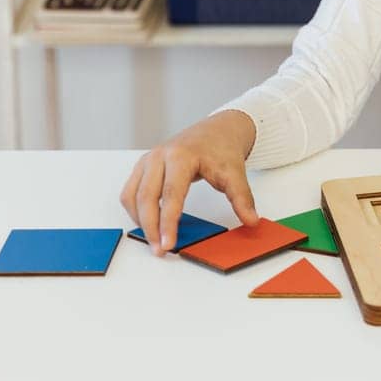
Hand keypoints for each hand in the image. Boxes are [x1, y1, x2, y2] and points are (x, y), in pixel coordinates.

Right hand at [119, 109, 259, 255]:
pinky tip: (148, 223)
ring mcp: (149, 160)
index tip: (169, 244)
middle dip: (150, 227)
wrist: (217, 130)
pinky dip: (135, 210)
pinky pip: (130, 192)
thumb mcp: (235, 172)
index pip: (171, 194)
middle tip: (160, 251)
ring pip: (132, 195)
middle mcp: (160, 156)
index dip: (168, 222)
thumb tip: (251, 221)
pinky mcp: (144, 166)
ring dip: (139, 221)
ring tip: (154, 240)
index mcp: (181, 156)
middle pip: (146, 197)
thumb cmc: (222, 149)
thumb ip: (242, 198)